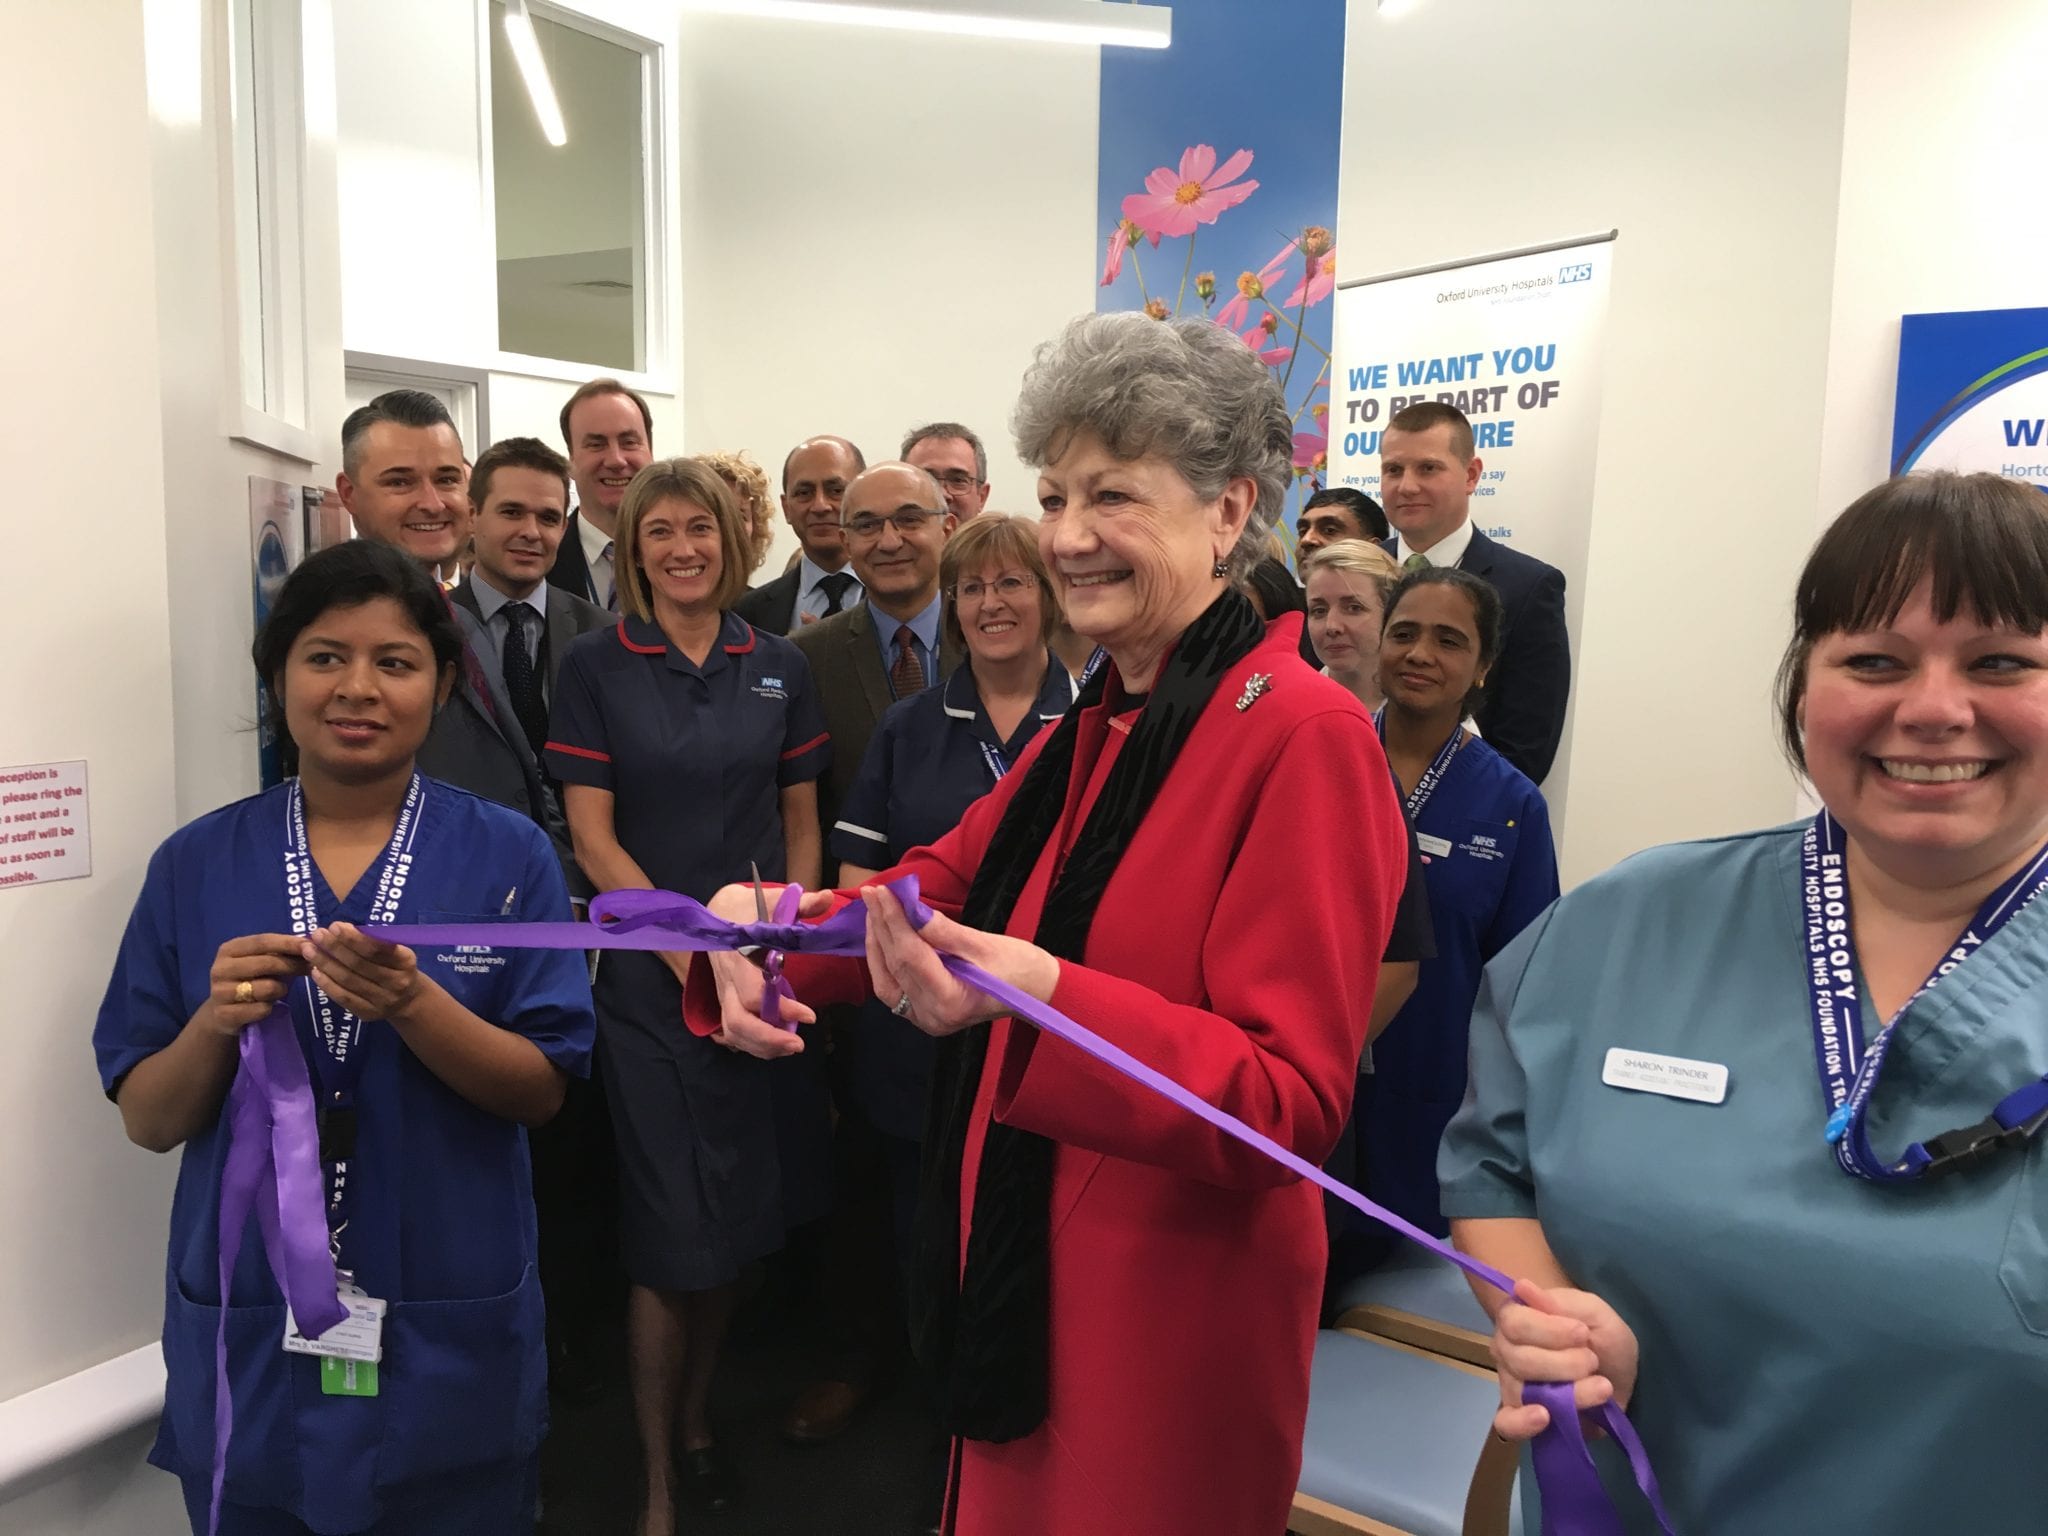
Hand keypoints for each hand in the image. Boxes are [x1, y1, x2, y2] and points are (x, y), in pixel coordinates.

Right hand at [199, 934, 308, 1037]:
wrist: (222, 1014)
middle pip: (267, 963)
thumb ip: (281, 953)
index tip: (311, 944)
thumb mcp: (261, 963)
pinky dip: (269, 1008)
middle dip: (292, 965)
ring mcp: (220, 992)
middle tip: (309, 968)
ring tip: (278, 991)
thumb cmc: (249, 982)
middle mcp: (220, 969)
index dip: (289, 942)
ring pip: (267, 988)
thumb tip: (311, 945)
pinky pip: (262, 1009)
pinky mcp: (224, 1015)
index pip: (263, 941)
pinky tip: (265, 1007)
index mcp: (229, 950)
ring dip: (280, 990)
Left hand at [302, 922, 426, 1023]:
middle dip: (335, 947)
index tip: (334, 926)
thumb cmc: (397, 967)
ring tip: (308, 950)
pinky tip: (315, 971)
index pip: (377, 949)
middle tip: (316, 934)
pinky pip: (343, 997)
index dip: (354, 938)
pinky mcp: (368, 1013)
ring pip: (349, 980)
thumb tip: (339, 929)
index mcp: (406, 962)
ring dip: (325, 963)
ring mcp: (382, 1000)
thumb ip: (374, 941)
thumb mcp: (396, 951)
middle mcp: (397, 982)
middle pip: (360, 964)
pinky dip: (327, 983)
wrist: (409, 1000)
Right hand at [700, 880, 834, 1059]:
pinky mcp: (726, 1001)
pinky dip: (755, 1044)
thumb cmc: (751, 907)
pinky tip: (779, 1044)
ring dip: (762, 1046)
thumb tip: (827, 897)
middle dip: (767, 1039)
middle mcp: (727, 979)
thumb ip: (802, 904)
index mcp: (739, 955)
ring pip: (733, 1032)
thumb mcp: (774, 900)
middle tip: (800, 1045)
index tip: (811, 1015)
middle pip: (737, 1022)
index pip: (754, 993)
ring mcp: (724, 993)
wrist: (719, 911)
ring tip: (793, 1047)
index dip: (781, 1009)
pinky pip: (734, 1032)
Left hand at [860, 884, 1057, 1037]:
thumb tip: (911, 908)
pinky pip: (893, 988)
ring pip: (886, 980)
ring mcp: (924, 1020)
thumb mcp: (984, 943)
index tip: (884, 891)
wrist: (1033, 991)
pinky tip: (881, 935)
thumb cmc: (1017, 966)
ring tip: (873, 910)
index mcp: (950, 1001)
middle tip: (872, 892)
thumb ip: (944, 930)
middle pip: (895, 966)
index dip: (894, 921)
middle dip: (881, 926)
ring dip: (877, 943)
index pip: (911, 956)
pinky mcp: (922, 1015)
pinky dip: (884, 960)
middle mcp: (932, 1016)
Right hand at [1488, 1277, 1638, 1441]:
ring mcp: (1512, 1386)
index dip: (1549, 1330)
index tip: (1583, 1333)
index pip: (1514, 1323)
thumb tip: (1522, 1287)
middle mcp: (1506, 1351)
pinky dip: (1521, 1423)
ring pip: (1522, 1393)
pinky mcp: (1523, 1418)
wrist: (1616, 1373)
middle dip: (1565, 1363)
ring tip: (1601, 1389)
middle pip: (1519, 1359)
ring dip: (1569, 1393)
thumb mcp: (1594, 1312)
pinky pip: (1506, 1424)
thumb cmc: (1601, 1336)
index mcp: (1517, 1319)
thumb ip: (1561, 1303)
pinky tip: (1545, 1417)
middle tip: (1593, 1361)